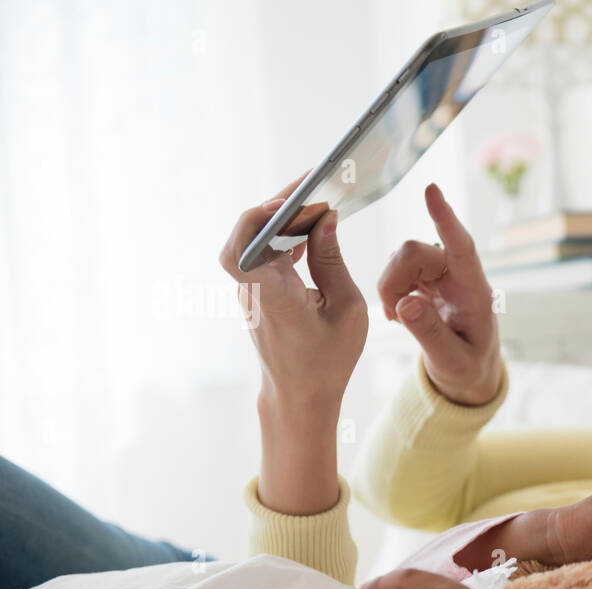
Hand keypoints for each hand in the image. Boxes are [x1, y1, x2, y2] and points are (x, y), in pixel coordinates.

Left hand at [218, 174, 367, 412]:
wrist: (300, 397)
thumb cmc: (326, 360)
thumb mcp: (346, 309)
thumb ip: (333, 260)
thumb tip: (325, 219)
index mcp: (271, 292)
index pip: (245, 239)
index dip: (262, 212)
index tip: (294, 198)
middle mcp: (253, 288)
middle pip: (250, 231)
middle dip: (280, 206)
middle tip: (314, 188)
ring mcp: (252, 291)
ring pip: (256, 241)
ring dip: (282, 221)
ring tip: (315, 206)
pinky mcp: (259, 294)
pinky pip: (265, 255)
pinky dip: (284, 238)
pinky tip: (310, 233)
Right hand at [377, 183, 502, 405]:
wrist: (468, 371)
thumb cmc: (468, 367)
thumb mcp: (452, 362)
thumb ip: (429, 335)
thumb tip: (404, 304)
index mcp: (475, 292)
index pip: (462, 248)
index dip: (446, 220)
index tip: (432, 191)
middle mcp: (459, 275)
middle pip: (414, 252)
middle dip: (393, 280)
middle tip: (393, 316)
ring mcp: (441, 273)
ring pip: (400, 258)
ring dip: (389, 286)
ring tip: (399, 318)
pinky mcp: (426, 277)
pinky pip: (396, 268)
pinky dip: (389, 289)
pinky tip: (400, 313)